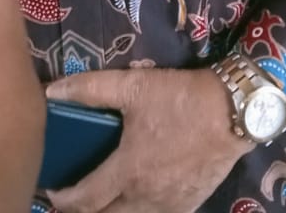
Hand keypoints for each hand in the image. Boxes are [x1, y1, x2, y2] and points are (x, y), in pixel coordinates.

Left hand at [44, 67, 246, 212]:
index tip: (52, 193)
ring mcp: (170, 205)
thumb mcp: (134, 86)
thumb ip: (90, 89)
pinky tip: (137, 202)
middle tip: (74, 201)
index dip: (63, 200)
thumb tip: (52, 91)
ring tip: (103, 202)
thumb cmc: (180, 99)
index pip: (85, 201)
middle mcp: (145, 197)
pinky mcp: (190, 204)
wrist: (234, 112)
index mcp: (127, 172)